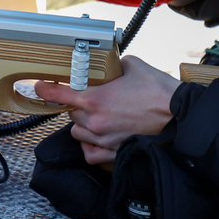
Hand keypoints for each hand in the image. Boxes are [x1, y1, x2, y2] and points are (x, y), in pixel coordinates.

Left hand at [35, 56, 179, 165]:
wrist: (178, 116)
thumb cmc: (158, 91)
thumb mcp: (132, 65)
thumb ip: (112, 66)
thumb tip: (108, 64)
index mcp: (95, 98)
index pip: (58, 94)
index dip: (45, 89)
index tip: (39, 86)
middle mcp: (95, 121)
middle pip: (70, 112)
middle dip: (76, 104)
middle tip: (90, 97)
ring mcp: (103, 139)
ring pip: (77, 132)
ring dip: (82, 124)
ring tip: (97, 116)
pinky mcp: (113, 153)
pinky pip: (89, 153)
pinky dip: (89, 145)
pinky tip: (97, 137)